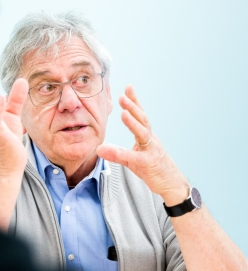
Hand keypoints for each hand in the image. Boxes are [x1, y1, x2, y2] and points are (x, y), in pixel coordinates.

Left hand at [96, 85, 188, 204]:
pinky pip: (133, 157)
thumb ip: (117, 152)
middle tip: (123, 96)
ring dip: (133, 123)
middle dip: (133, 106)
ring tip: (122, 113)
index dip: (135, 101)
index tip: (128, 87)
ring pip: (143, 134)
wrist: (171, 184)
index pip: (141, 115)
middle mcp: (151, 139)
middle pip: (142, 119)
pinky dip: (120, 153)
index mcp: (147, 136)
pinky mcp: (148, 163)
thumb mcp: (133, 158)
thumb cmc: (152, 168)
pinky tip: (106, 150)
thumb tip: (99, 148)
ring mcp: (151, 150)